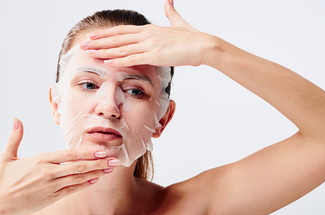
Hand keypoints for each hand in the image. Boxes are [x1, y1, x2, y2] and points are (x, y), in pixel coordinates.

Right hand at [0, 118, 117, 214]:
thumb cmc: (2, 180)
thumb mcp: (6, 156)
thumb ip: (15, 137)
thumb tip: (16, 119)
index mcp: (41, 159)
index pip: (70, 154)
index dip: (88, 152)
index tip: (102, 150)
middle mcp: (49, 172)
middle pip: (79, 166)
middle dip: (99, 162)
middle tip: (114, 160)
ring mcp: (51, 186)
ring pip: (79, 178)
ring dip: (96, 173)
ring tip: (109, 169)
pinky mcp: (51, 198)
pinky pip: (72, 190)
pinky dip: (84, 184)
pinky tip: (95, 180)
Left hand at [80, 0, 216, 66]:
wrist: (203, 45)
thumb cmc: (192, 37)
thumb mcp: (178, 23)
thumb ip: (171, 13)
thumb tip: (168, 1)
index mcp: (149, 30)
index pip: (123, 31)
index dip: (107, 34)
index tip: (94, 36)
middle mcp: (147, 35)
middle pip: (118, 38)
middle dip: (99, 42)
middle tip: (83, 45)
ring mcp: (150, 45)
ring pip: (122, 48)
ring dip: (104, 51)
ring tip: (89, 53)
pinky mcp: (155, 55)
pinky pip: (133, 58)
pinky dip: (119, 60)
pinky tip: (108, 62)